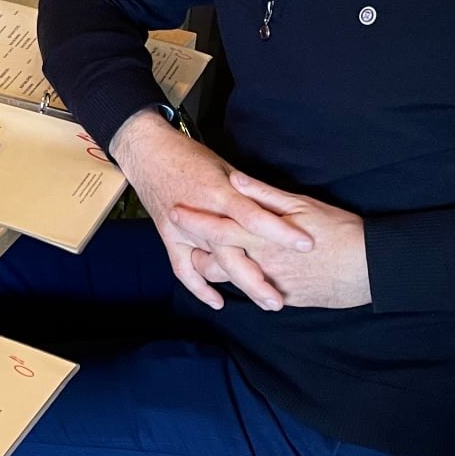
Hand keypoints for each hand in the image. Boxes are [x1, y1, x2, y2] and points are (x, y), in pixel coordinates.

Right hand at [109, 109, 312, 311]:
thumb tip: (277, 210)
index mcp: (220, 192)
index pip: (254, 216)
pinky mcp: (169, 237)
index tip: (306, 245)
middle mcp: (203, 214)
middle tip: (280, 299)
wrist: (148, 153)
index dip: (280, 232)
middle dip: (258, 279)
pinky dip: (199, 287)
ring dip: (239, 286)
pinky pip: (183, 269)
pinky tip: (218, 302)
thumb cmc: (191, 156)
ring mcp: (184, 229)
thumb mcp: (226, 167)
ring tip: (266, 302)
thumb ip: (249, 192)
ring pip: (213, 265)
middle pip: (232, 253)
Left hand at [173, 172, 371, 309]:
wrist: (372, 268)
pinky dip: (242, 283)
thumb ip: (265, 195)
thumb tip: (236, 180)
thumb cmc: (341, 231)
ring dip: (215, 270)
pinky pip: (254, 292)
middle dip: (194, 250)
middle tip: (182, 238)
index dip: (194, 220)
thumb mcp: (303, 205)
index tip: (174, 211)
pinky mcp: (286, 297)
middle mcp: (262, 262)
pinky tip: (237, 274)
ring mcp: (273, 282)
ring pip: (232, 279)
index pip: (218, 227)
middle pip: (216, 259)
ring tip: (203, 257)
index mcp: (262, 237)